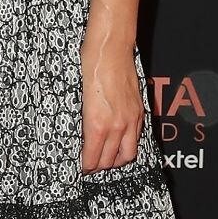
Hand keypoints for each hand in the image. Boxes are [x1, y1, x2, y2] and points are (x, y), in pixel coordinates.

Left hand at [80, 29, 142, 172]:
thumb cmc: (90, 67)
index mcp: (97, 124)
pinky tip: (120, 143)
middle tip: (91, 166)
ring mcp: (130, 119)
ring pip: (128, 154)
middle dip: (100, 167)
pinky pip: (136, 138)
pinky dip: (128, 145)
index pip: (93, 158)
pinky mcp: (139, 112)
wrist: (111, 49)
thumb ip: (83, 121)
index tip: (82, 169)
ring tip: (107, 159)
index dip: (86, 167)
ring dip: (117, 160)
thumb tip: (81, 137)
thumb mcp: (78, 98)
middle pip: (111, 161)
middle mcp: (117, 126)